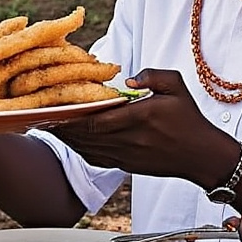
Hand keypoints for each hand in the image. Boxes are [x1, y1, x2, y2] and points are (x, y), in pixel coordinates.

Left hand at [48, 69, 230, 182]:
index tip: (53, 105)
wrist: (201, 155)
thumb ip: (152, 75)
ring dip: (66, 138)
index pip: (97, 119)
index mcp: (139, 117)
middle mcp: (129, 140)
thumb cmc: (189, 118)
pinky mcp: (126, 166)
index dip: (72, 115)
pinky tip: (70, 140)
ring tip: (48, 125)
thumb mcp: (177, 85)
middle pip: (85, 135)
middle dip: (61, 125)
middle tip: (40, 114)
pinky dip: (79, 149)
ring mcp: (126, 156)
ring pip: (87, 148)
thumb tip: (127, 79)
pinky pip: (95, 158)